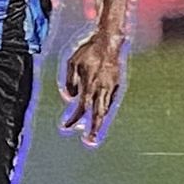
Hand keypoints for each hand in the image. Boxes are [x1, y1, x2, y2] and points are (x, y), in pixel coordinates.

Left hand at [60, 29, 126, 145]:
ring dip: (100, 121)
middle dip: (94, 129)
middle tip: (89, 141)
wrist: (109, 41)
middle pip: (98, 114)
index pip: (81, 107)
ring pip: (106, 109)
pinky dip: (104, 108)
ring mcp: (112, 87)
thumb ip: (70, 82)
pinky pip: (110, 100)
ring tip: (94, 132)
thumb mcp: (72, 63)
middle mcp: (102, 88)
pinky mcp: (117, 84)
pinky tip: (100, 112)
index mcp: (90, 84)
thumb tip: (69, 98)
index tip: (66, 126)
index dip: (73, 118)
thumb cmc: (89, 51)